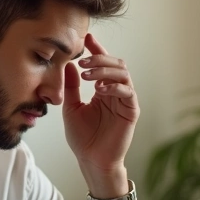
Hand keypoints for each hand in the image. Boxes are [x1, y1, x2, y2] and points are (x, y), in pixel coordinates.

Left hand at [63, 33, 139, 184]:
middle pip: (116, 64)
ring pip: (123, 74)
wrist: (91, 160)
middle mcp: (116, 93)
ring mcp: (125, 101)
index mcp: (104, 90)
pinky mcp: (132, 112)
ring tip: (87, 74)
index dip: (97, 50)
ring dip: (105, 70)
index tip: (86, 39)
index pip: (103, 64)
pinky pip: (128, 92)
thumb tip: (68, 64)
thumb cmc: (83, 138)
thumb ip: (71, 87)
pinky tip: (99, 89)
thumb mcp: (71, 107)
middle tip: (82, 60)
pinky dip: (114, 86)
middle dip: (100, 58)